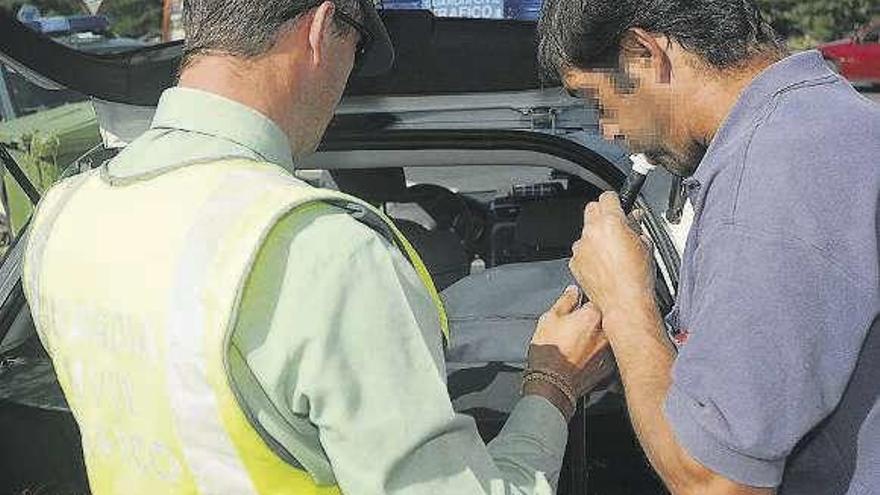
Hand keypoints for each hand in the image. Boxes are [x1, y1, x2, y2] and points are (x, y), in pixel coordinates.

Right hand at [525, 286, 614, 418]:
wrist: (552, 385)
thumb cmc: (548, 352)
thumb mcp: (549, 319)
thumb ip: (565, 301)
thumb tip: (573, 291)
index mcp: (593, 315)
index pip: (595, 300)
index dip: (585, 304)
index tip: (578, 309)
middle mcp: (607, 332)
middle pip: (606, 318)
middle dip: (595, 320)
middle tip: (579, 327)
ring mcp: (610, 351)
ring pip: (608, 337)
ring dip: (599, 337)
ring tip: (580, 344)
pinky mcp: (609, 367)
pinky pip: (607, 354)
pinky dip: (599, 354)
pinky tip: (584, 357)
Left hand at [570, 192, 654, 321]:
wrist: (624, 304)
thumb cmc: (637, 278)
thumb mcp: (646, 245)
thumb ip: (636, 226)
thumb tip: (633, 219)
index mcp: (610, 223)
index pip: (608, 197)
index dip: (615, 201)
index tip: (618, 206)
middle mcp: (592, 232)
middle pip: (592, 209)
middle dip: (603, 214)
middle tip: (615, 225)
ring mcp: (581, 248)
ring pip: (585, 232)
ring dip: (595, 236)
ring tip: (611, 252)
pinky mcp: (575, 262)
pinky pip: (581, 251)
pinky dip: (589, 254)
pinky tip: (603, 265)